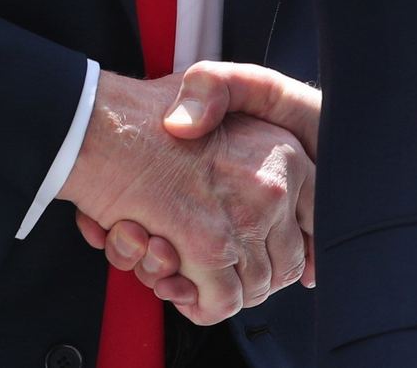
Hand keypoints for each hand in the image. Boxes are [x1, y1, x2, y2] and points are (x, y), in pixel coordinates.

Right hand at [59, 69, 314, 325]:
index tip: (266, 254)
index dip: (293, 246)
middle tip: (205, 259)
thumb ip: (258, 152)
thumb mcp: (221, 111)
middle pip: (285, 264)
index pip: (316, 220)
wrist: (100, 124)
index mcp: (286, 152)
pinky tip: (174, 280)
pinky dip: (196, 304)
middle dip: (246, 273)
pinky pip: (221, 305)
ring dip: (214, 287)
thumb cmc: (149, 117)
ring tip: (178, 259)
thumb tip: (286, 212)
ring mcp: (247, 216)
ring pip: (253, 289)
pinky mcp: (212, 246)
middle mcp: (276, 183)